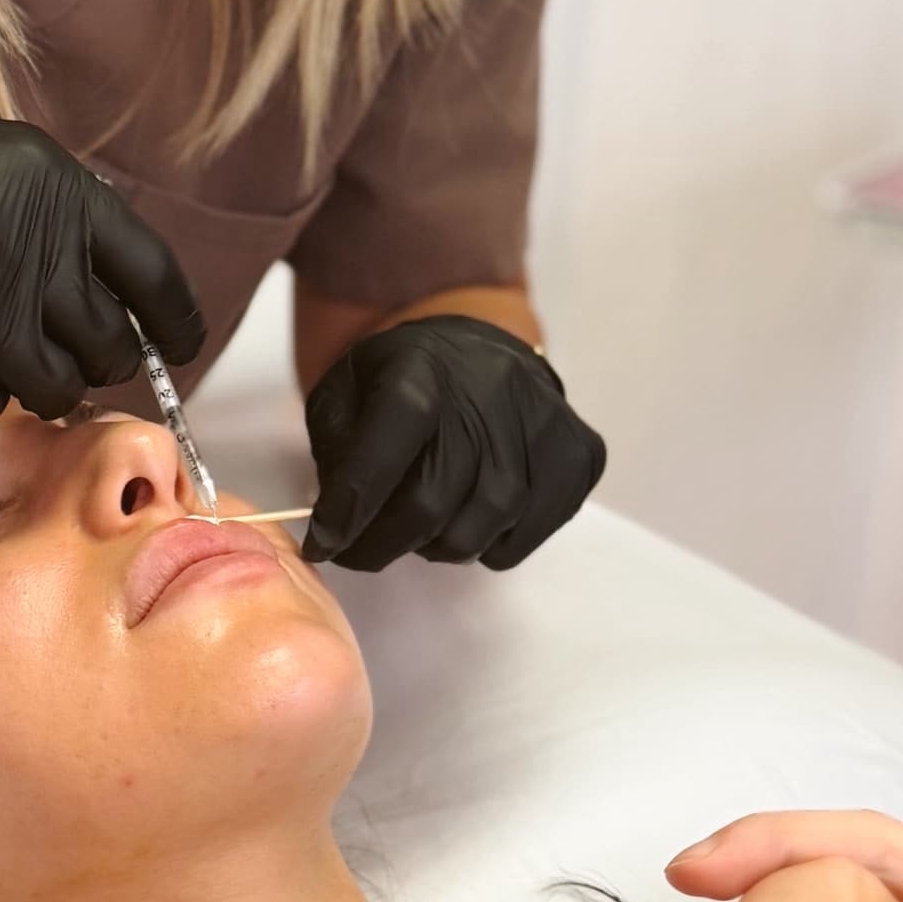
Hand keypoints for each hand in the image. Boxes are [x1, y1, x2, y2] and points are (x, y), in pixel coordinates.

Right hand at [0, 42, 200, 426]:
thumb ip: (47, 215)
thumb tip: (93, 283)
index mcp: (60, 189)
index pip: (153, 278)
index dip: (172, 323)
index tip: (175, 344)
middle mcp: (37, 250)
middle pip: (108, 346)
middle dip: (91, 356)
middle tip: (53, 349)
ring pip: (52, 389)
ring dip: (31, 381)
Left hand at [301, 313, 605, 572]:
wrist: (479, 350)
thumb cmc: (402, 381)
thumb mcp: (347, 393)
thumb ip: (338, 453)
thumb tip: (338, 527)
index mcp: (420, 368)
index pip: (385, 448)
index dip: (351, 507)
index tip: (324, 543)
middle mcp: (491, 388)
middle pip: (434, 500)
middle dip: (384, 543)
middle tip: (360, 550)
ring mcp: (544, 420)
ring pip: (484, 525)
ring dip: (440, 547)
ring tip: (420, 530)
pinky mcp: (578, 453)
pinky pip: (528, 533)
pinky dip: (491, 547)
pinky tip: (470, 522)